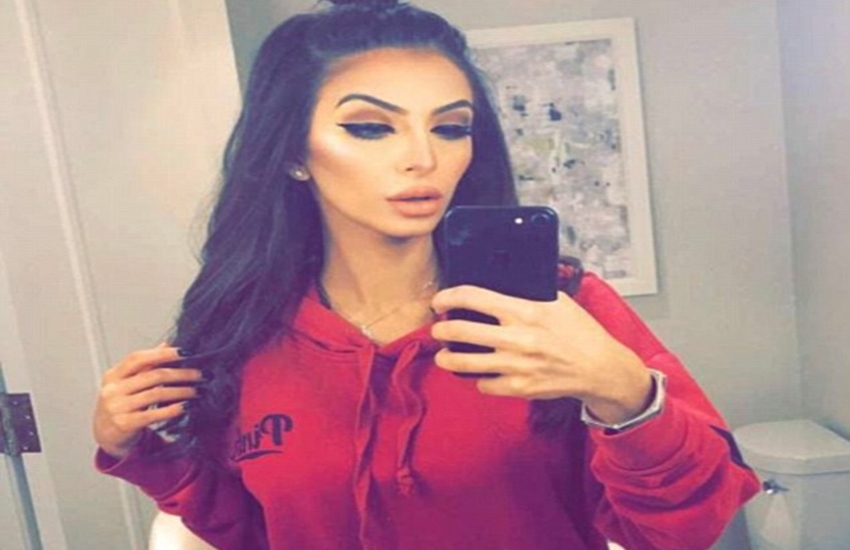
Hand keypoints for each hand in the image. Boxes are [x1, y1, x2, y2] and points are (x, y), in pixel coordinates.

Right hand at [93, 345, 202, 458]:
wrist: (106, 435)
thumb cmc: (122, 404)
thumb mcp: (128, 382)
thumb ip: (147, 364)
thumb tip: (168, 343)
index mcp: (113, 375)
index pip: (138, 358)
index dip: (163, 353)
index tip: (187, 352)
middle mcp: (113, 390)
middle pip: (153, 376)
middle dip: (182, 374)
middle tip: (202, 375)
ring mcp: (117, 408)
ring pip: (156, 394)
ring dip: (182, 391)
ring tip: (199, 391)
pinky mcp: (125, 424)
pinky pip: (153, 414)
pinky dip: (173, 409)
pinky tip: (186, 407)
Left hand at [430, 286, 652, 423]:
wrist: (599, 368)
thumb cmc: (579, 332)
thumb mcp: (557, 301)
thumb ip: (528, 292)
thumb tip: (498, 283)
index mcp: (524, 310)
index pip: (472, 296)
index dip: (448, 297)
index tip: (439, 301)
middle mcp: (517, 337)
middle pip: (459, 330)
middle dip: (440, 329)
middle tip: (438, 329)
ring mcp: (516, 365)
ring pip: (463, 362)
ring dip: (447, 358)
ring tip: (444, 355)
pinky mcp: (519, 388)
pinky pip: (483, 384)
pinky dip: (479, 379)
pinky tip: (480, 372)